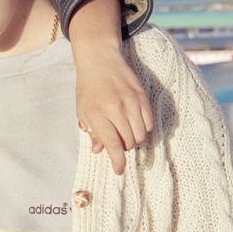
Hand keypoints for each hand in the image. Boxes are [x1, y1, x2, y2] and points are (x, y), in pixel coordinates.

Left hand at [75, 45, 152, 174]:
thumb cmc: (88, 88)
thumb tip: (100, 151)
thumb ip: (93, 131)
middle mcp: (115, 108)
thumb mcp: (83, 111)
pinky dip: (144, 129)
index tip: (119, 171)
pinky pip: (149, 122)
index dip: (117, 161)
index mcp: (97, 113)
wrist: (100, 60)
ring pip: (141, 134)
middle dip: (124, 147)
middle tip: (117, 142)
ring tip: (125, 132)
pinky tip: (134, 124)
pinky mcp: (142, 96)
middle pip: (129, 141)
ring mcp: (131, 102)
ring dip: (134, 139)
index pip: (112, 144)